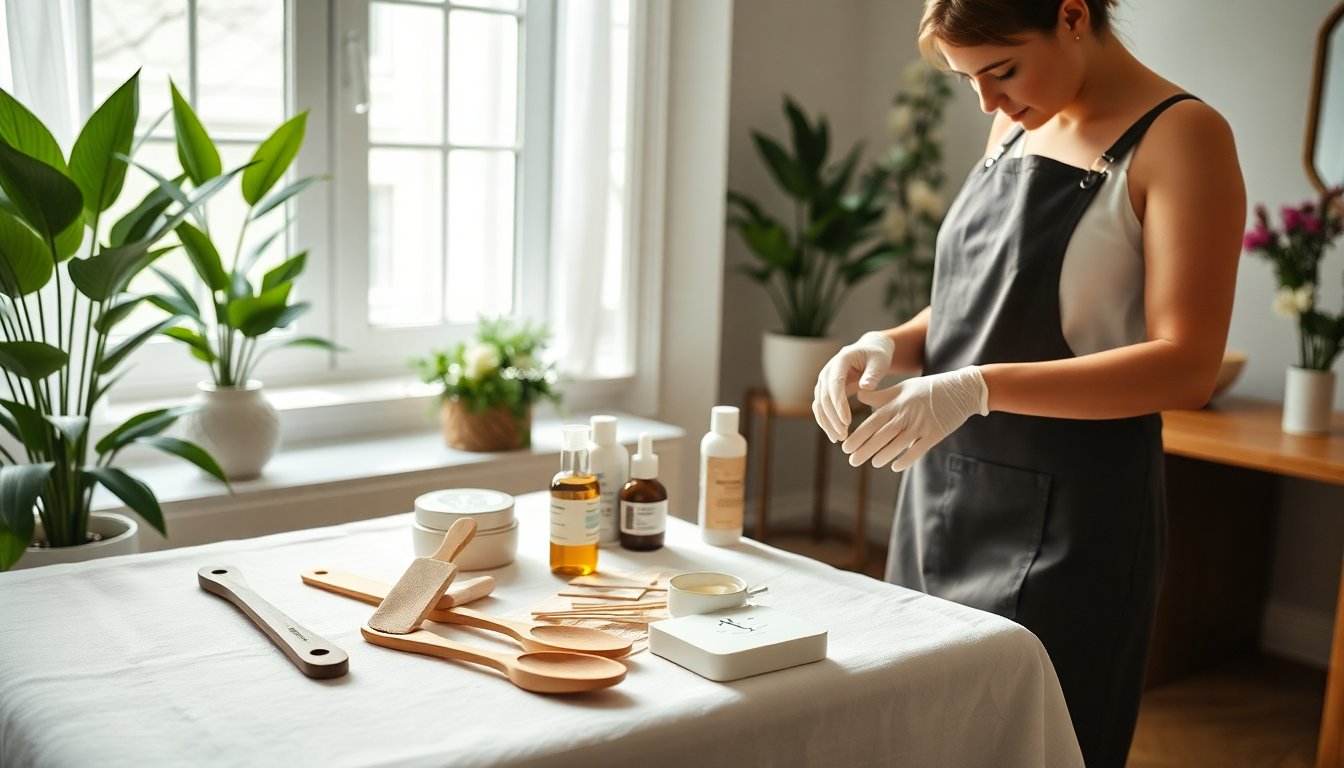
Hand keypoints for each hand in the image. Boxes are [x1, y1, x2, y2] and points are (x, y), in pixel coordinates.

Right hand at [813, 332, 895, 441]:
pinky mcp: (825, 391)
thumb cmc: (877, 355)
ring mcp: (823, 382)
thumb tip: (865, 388)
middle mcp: (827, 371)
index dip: (839, 403)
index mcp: (840, 361)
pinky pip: (821, 408)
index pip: (835, 384)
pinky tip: (834, 435)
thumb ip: (873, 374)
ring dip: (827, 423)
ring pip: (819, 405)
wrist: (869, 350)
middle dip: (832, 418)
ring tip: (839, 439)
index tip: (847, 421)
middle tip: (844, 436)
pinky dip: (825, 422)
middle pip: (824, 398)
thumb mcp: (880, 360)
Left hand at [841, 366, 988, 471]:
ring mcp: (921, 425)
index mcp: (897, 403)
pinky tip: (895, 466)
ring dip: (883, 456)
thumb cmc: (929, 388)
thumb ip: (881, 395)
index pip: (872, 422)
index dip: (858, 436)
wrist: (962, 388)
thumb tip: (859, 396)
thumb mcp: (904, 387)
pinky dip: (905, 459)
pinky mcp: (935, 434)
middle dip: (864, 450)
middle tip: (852, 461)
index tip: (845, 447)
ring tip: (872, 463)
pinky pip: (917, 450)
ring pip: (897, 444)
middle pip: (881, 436)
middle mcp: (907, 415)